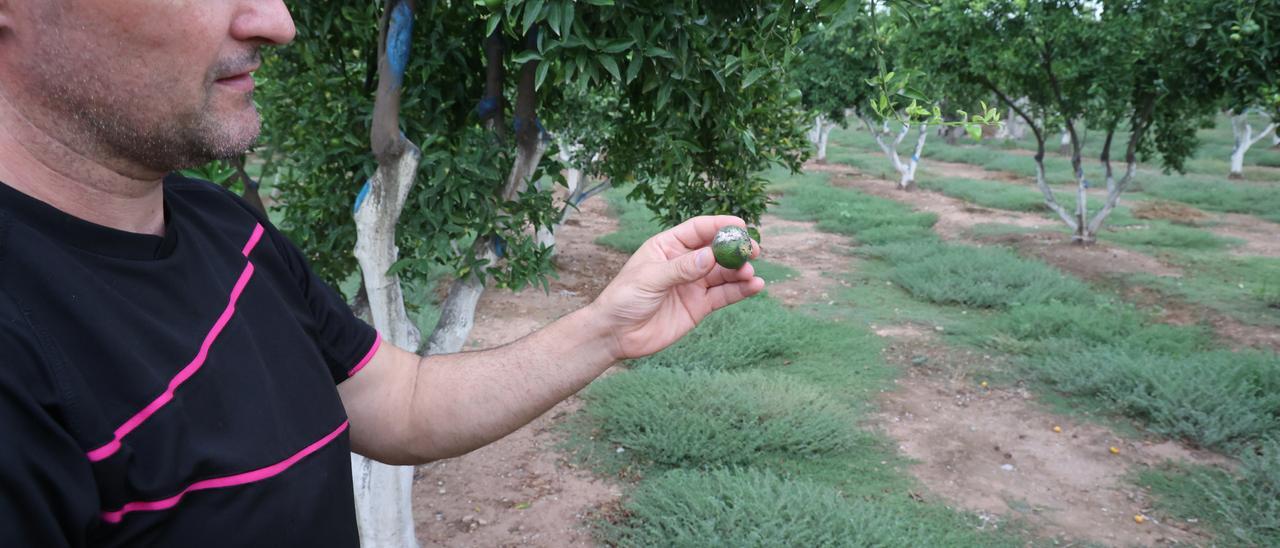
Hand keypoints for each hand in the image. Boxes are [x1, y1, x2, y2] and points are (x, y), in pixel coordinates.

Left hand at [589, 215, 764, 359]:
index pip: (698, 230)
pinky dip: (741, 290)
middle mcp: (684, 263)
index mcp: (668, 247)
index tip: (741, 225)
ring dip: (740, 271)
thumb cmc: (624, 298)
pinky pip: (724, 295)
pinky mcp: (699, 306)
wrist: (616, 335)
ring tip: (750, 273)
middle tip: (753, 250)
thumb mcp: (650, 279)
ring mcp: (693, 284)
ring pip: (724, 273)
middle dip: (736, 249)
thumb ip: (681, 269)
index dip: (720, 225)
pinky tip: (755, 286)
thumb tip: (711, 256)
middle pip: (716, 251)